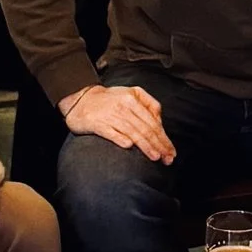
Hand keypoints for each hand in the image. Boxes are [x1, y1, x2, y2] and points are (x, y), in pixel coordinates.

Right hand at [62, 83, 176, 165]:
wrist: (81, 100)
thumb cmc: (109, 100)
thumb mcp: (131, 94)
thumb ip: (148, 104)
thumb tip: (159, 121)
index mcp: (133, 99)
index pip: (153, 121)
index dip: (164, 137)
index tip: (171, 151)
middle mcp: (123, 107)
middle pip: (146, 128)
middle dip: (159, 145)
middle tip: (168, 158)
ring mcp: (110, 115)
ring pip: (133, 132)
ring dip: (146, 146)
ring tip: (156, 157)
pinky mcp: (98, 124)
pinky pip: (112, 133)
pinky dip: (121, 139)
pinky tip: (129, 147)